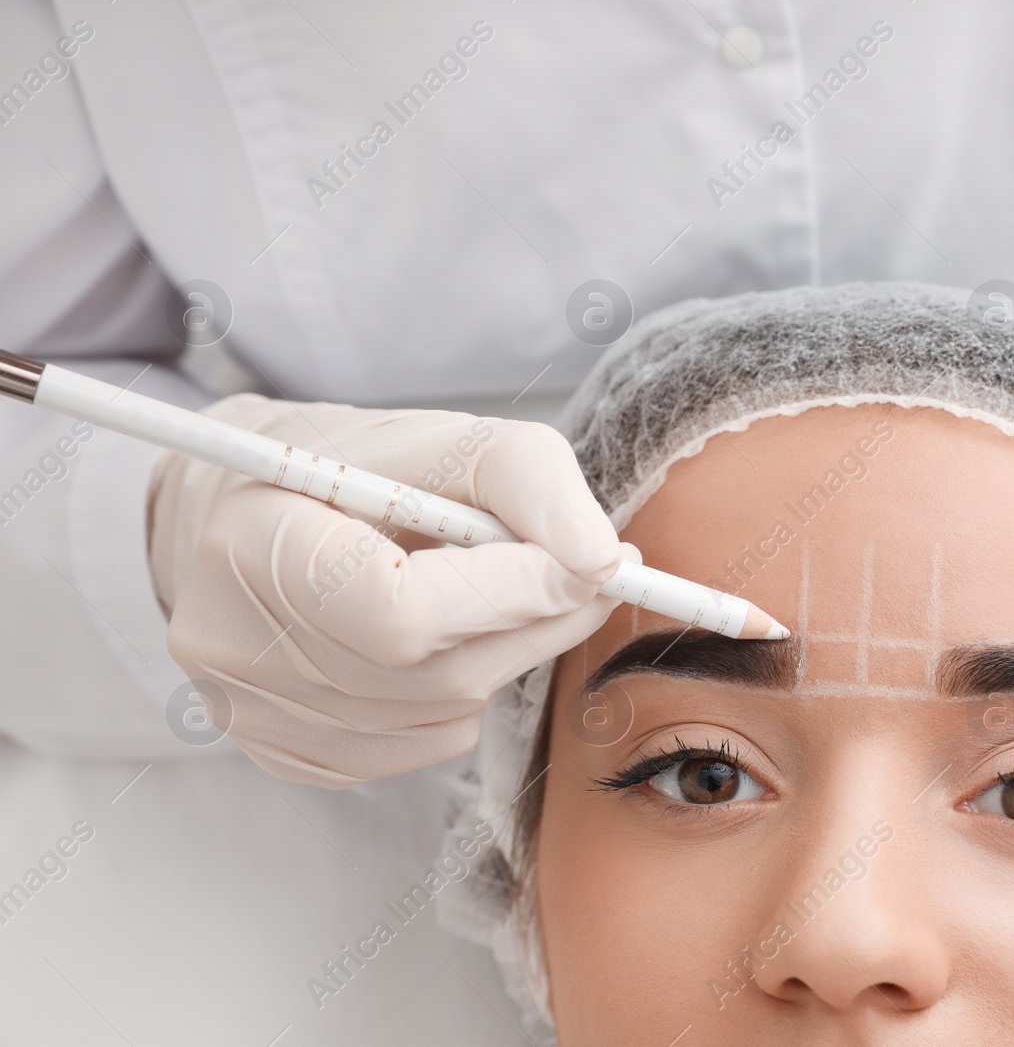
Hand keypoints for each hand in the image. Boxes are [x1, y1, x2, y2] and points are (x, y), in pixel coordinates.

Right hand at [148, 393, 624, 786]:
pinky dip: (463, 691)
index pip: (401, 611)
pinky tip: (441, 638)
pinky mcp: (292, 755)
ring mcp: (258, 716)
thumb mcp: (438, 436)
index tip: (597, 561)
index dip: (514, 593)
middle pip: (438, 672)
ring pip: (446, 713)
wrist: (244, 515)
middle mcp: (236, 648)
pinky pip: (427, 743)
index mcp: (252, 546)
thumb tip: (600, 559)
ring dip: (504, 652)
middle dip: (538, 620)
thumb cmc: (348, 467)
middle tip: (590, 574)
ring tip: (491, 591)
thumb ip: (527, 480)